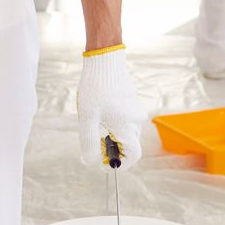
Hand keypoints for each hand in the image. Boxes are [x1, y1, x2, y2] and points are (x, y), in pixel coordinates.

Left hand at [76, 46, 144, 167]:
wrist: (105, 59)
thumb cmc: (96, 88)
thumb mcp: (87, 119)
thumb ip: (89, 143)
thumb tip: (90, 162)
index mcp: (128, 127)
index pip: (133, 156)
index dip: (119, 164)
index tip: (103, 162)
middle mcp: (136, 121)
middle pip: (128, 145)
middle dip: (112, 149)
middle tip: (93, 141)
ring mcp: (135, 110)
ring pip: (126, 132)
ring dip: (111, 135)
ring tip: (93, 122)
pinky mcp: (131, 101)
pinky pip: (125, 119)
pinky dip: (113, 123)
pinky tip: (98, 111)